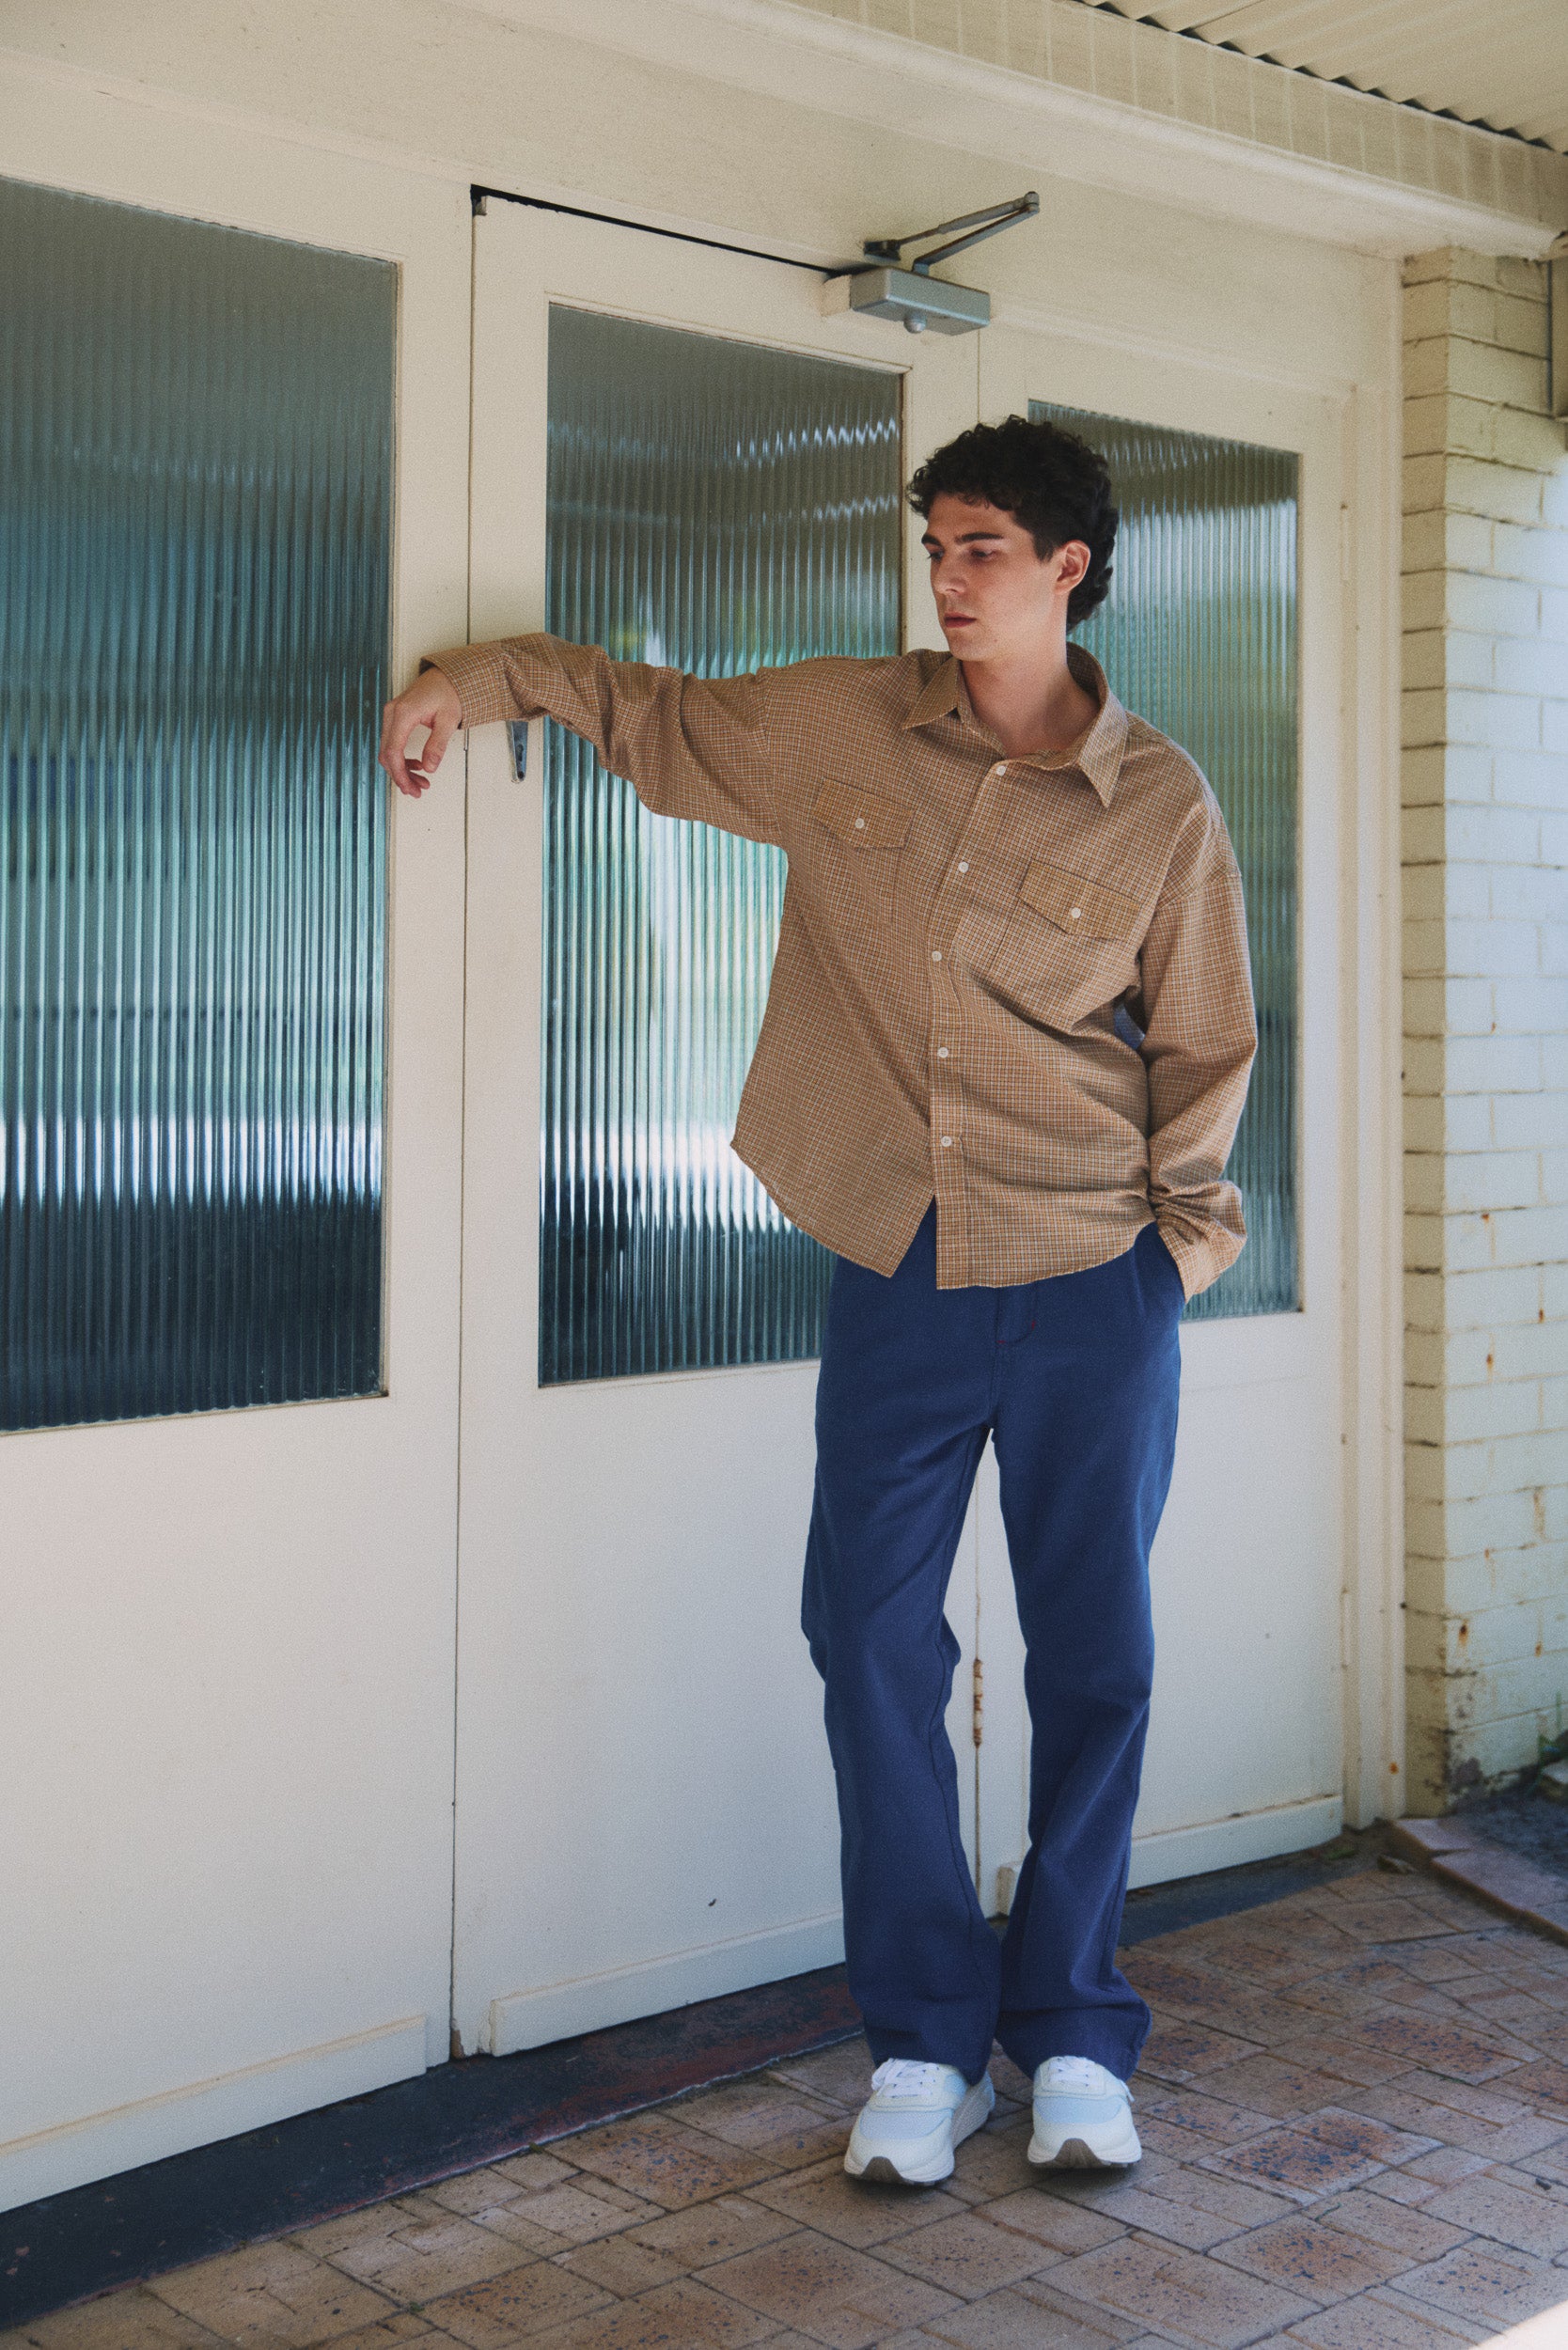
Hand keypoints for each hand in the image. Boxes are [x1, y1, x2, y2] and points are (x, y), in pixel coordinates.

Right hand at [380, 667, 462, 797]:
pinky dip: (402, 758)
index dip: (399, 774)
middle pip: (387, 753)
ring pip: (388, 750)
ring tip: (420, 783)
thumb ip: (437, 745)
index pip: (393, 751)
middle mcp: (392, 713)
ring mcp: (391, 714)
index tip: (410, 788)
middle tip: (417, 791)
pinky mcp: (395, 718)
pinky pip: (392, 742)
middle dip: (401, 776)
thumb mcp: (448, 720)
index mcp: (404, 713)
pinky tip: (417, 766)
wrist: (448, 675)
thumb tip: (429, 767)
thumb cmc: (448, 691)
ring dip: (402, 769)